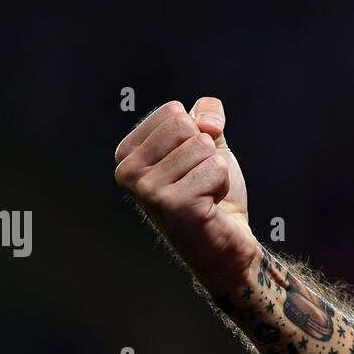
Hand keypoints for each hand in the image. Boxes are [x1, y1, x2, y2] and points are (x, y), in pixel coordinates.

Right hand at [114, 97, 260, 293]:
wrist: (226, 242)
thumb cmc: (212, 193)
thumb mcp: (208, 144)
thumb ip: (205, 117)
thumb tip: (207, 122)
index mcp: (128, 154)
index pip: (172, 111)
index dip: (197, 133)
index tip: (191, 164)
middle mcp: (128, 172)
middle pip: (184, 125)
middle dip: (206, 150)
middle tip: (199, 180)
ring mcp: (147, 190)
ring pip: (203, 146)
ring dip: (216, 170)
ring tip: (204, 194)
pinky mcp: (173, 205)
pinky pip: (215, 167)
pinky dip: (222, 184)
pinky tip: (209, 206)